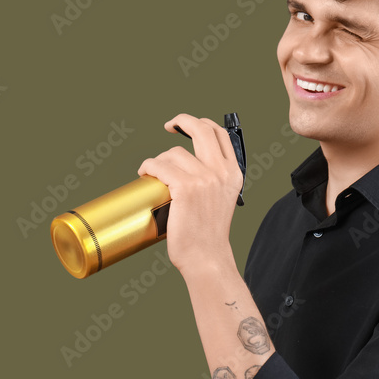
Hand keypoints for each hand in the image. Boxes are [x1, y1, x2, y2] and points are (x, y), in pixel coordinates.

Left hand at [137, 114, 244, 275]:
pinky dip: (149, 167)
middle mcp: (221, 173)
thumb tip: (187, 165)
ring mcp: (204, 179)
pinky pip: (160, 165)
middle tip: (169, 125)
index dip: (201, 124)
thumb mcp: (221, 200)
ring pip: (174, 152)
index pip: (220, 135)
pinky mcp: (185, 188)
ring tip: (154, 172)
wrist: (206, 257)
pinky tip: (146, 173)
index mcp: (233, 174)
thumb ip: (213, 180)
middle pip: (202, 129)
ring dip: (159, 160)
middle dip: (183, 120)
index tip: (186, 126)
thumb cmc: (208, 234)